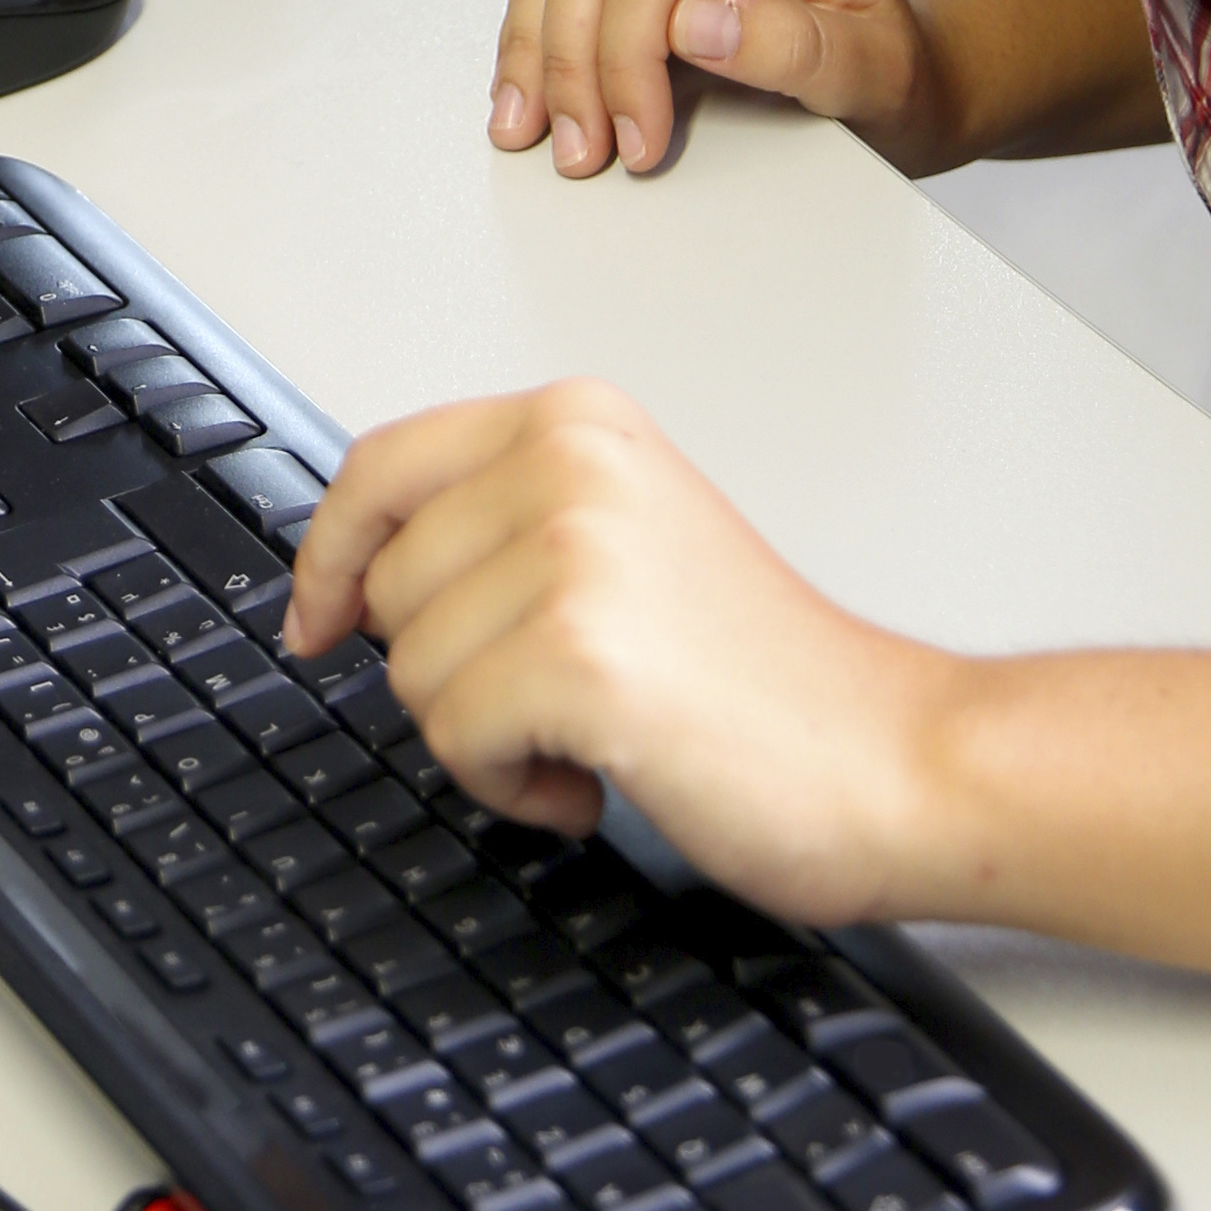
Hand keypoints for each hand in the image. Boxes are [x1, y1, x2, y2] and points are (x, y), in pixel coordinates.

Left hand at [285, 376, 945, 923]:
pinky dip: (512, 789)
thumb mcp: (627, 538)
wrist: (894, 757)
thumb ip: (507, 522)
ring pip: (412, 670)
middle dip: (451, 670)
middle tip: (559, 699)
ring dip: (486, 736)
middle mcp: (569, 462)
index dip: (330, 554)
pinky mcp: (579, 653)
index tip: (316, 619)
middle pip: (388, 586)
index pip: (381, 465)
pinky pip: (456, 740)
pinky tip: (598, 777)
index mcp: (578, 422)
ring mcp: (573, 551)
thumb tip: (358, 575)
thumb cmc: (771, 677)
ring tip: (595, 734)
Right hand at [488, 0, 945, 181]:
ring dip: (536, 45)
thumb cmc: (895, 74)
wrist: (905, 70)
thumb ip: (795, 47)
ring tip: (532, 128)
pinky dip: (535, 27)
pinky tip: (530, 87)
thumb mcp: (873, 76)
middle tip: (580, 152)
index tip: (637, 141)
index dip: (628, 57)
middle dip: (571, 61)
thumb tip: (695, 24)